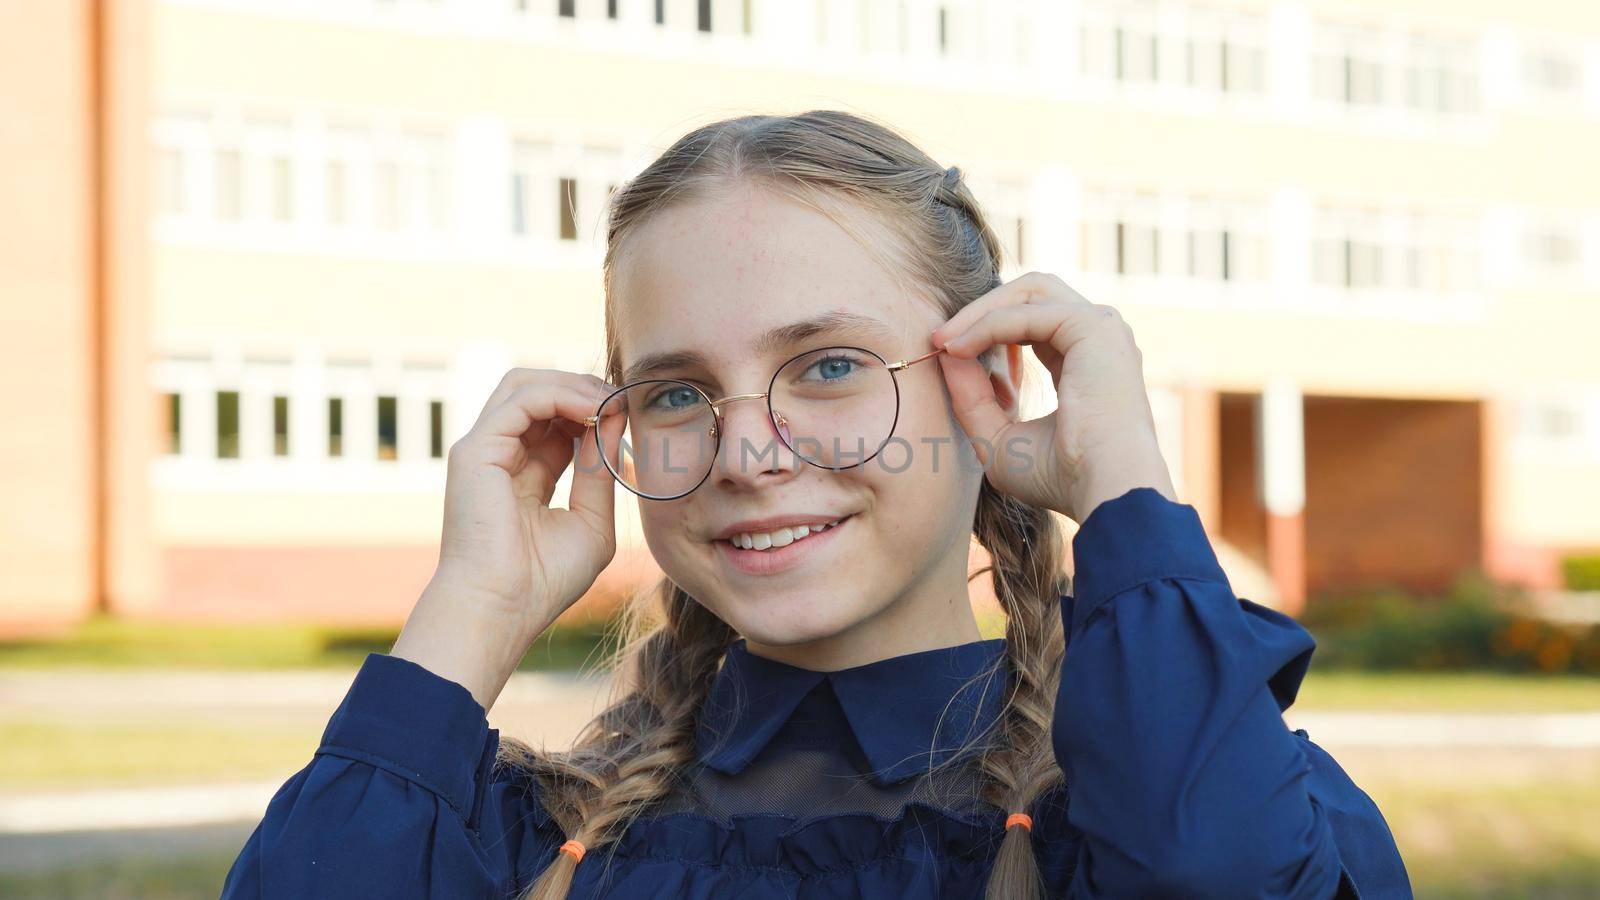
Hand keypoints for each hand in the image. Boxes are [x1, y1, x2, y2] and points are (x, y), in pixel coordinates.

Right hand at [393, 368, 616, 708]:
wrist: (505, 609)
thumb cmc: (544, 580)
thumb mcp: (590, 520)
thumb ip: (599, 471)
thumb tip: (614, 419)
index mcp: (522, 473)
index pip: (556, 419)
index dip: (593, 409)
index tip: (629, 414)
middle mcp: (498, 454)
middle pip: (537, 391)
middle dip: (584, 388)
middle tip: (623, 400)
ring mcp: (482, 448)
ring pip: (525, 384)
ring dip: (573, 385)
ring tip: (610, 403)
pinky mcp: (475, 449)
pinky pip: (521, 398)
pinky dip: (561, 395)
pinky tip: (594, 412)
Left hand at [930, 271, 1176, 523]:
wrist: (1103, 490)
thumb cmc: (1061, 478)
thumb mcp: (999, 438)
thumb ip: (972, 398)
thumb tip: (944, 353)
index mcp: (1085, 362)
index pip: (1031, 324)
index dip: (986, 330)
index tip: (947, 351)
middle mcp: (1098, 339)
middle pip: (1032, 295)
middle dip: (981, 310)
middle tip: (938, 338)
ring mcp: (1101, 328)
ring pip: (1030, 292)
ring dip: (981, 311)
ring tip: (945, 340)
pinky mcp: (1093, 327)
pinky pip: (1027, 312)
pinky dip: (987, 325)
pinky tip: (959, 348)